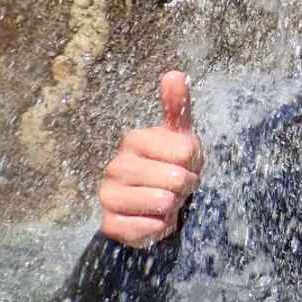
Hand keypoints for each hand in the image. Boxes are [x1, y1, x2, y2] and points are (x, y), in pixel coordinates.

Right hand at [98, 71, 202, 247]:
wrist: (158, 204)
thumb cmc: (172, 165)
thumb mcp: (181, 135)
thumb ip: (178, 106)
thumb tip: (174, 74)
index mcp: (134, 140)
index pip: (185, 152)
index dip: (194, 162)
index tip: (186, 163)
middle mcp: (116, 166)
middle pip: (174, 180)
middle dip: (185, 187)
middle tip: (178, 186)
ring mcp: (108, 195)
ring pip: (161, 203)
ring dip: (173, 207)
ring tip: (167, 202)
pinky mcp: (109, 224)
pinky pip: (148, 228)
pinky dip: (160, 227)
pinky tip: (155, 220)